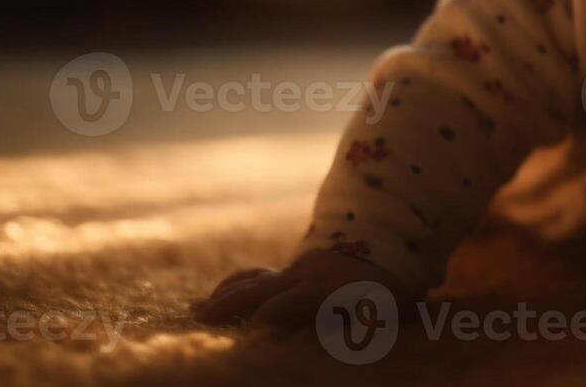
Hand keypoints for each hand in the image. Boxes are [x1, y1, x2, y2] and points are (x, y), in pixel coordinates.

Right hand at [192, 249, 413, 327]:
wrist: (386, 256)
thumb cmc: (387, 295)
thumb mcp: (386, 310)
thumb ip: (369, 323)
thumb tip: (369, 329)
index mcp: (328, 288)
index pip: (298, 298)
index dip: (279, 308)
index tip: (257, 322)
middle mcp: (306, 276)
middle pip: (264, 288)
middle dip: (235, 302)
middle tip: (203, 317)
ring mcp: (295, 271)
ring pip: (255, 280)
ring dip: (227, 295)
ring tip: (199, 311)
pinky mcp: (289, 272)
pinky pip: (257, 276)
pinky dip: (234, 286)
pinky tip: (212, 298)